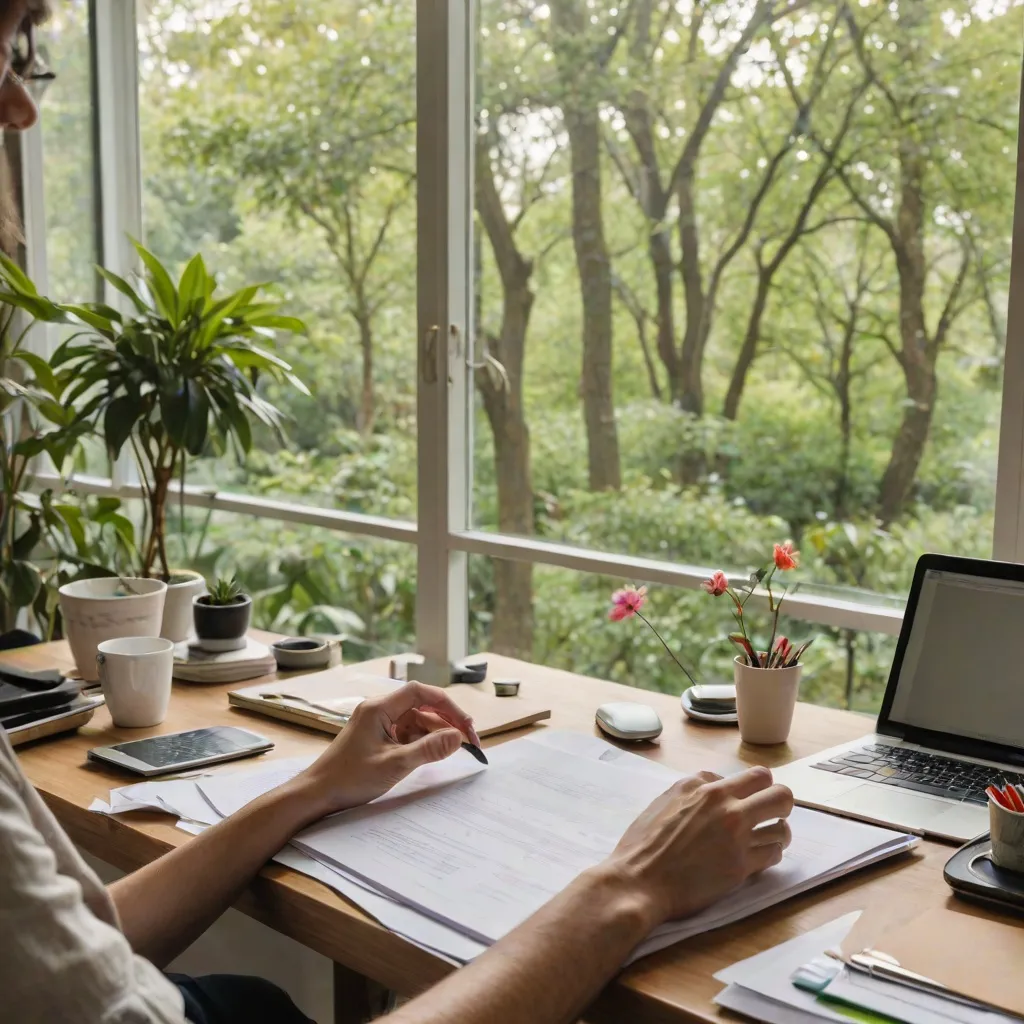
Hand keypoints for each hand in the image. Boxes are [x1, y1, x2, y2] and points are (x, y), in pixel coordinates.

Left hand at [295, 681, 481, 817]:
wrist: (317, 794)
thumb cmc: (349, 778)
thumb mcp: (394, 765)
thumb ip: (428, 750)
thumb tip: (458, 738)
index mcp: (379, 708)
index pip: (420, 693)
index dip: (447, 705)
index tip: (465, 724)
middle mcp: (379, 710)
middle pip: (421, 706)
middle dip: (446, 720)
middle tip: (469, 739)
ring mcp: (378, 724)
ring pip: (417, 721)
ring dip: (436, 732)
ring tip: (457, 749)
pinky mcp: (379, 738)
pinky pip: (407, 733)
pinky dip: (423, 741)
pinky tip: (436, 753)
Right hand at [604, 767, 793, 926]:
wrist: (640, 880)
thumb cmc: (644, 842)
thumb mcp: (667, 799)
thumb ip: (696, 788)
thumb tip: (718, 785)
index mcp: (705, 788)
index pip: (757, 775)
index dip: (761, 786)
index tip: (756, 795)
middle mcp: (726, 807)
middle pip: (781, 796)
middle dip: (780, 804)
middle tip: (770, 814)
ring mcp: (736, 837)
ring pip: (782, 829)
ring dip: (778, 832)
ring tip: (769, 837)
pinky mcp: (741, 867)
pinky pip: (773, 854)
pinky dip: (770, 854)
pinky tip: (759, 857)